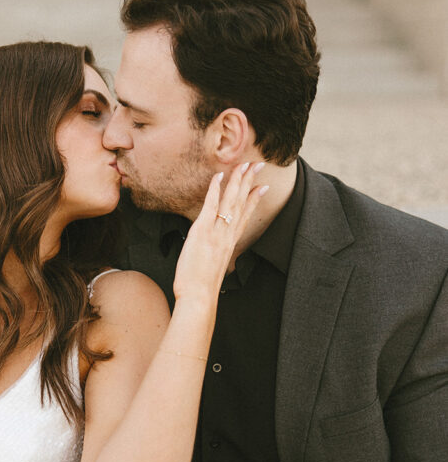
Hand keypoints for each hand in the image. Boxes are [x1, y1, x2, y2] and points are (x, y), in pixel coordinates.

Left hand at [173, 163, 266, 302]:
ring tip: (245, 164)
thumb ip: (216, 254)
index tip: (263, 186)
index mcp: (231, 243)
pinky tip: (219, 176)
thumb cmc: (201, 287)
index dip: (254, 199)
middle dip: (250, 182)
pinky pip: (211, 205)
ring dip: (238, 180)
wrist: (199, 297)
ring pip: (231, 201)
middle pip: (242, 203)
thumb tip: (212, 250)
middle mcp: (228, 235)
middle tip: (258, 164)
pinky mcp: (203, 231)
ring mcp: (217, 232)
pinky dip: (215, 189)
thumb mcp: (214, 267)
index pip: (246, 215)